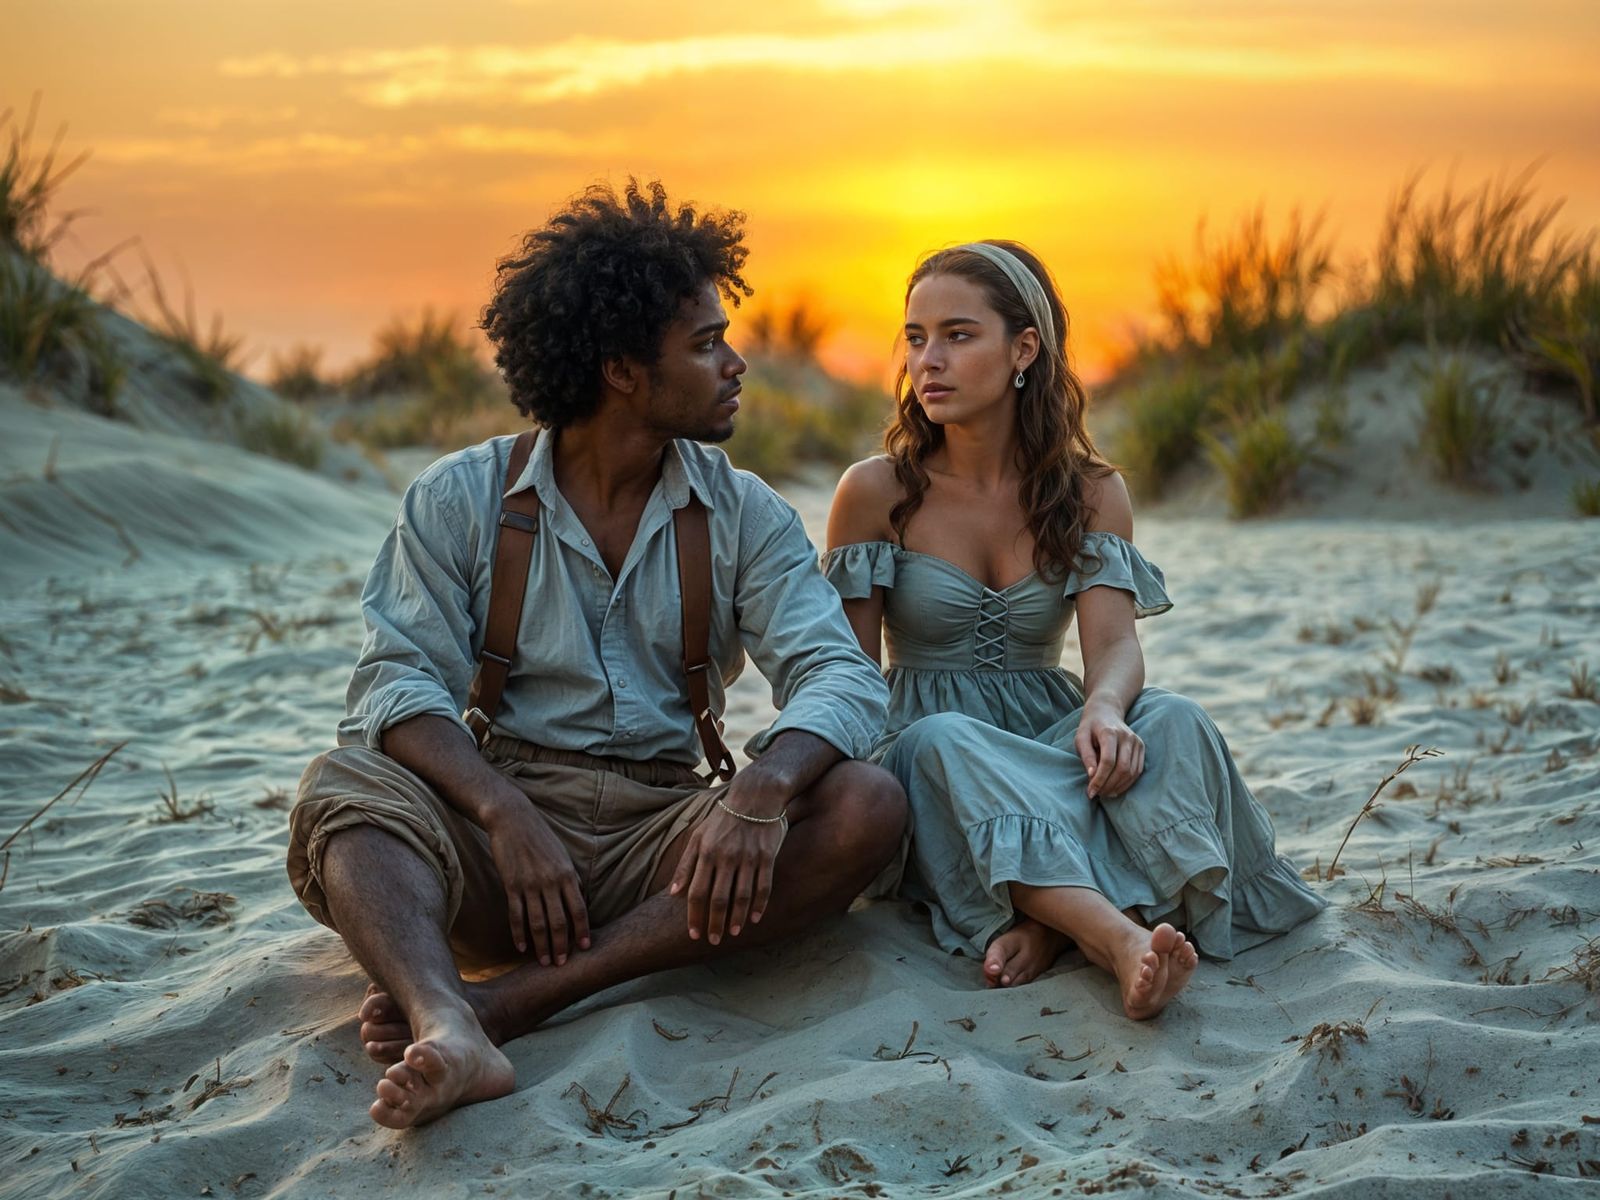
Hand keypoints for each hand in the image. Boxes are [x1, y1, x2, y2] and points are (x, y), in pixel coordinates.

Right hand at [480, 793, 590, 965]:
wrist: (513, 820)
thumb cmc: (541, 837)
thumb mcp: (562, 856)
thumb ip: (570, 879)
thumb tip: (579, 899)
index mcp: (567, 874)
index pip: (579, 909)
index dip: (582, 930)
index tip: (585, 948)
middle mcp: (551, 881)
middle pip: (559, 921)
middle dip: (561, 946)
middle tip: (562, 964)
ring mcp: (530, 884)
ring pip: (538, 922)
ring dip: (541, 945)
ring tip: (543, 962)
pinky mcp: (511, 885)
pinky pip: (516, 915)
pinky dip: (519, 933)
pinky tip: (521, 947)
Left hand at [668, 789, 785, 944]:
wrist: (755, 796)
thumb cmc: (723, 818)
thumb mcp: (698, 836)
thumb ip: (685, 864)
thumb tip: (672, 893)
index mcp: (706, 853)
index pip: (696, 892)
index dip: (694, 916)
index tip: (693, 934)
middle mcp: (726, 857)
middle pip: (718, 898)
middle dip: (715, 923)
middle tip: (713, 940)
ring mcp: (748, 857)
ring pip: (741, 896)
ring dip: (737, 918)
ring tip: (734, 933)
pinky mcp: (767, 856)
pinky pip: (763, 886)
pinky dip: (759, 904)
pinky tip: (755, 918)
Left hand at [1074, 699, 1144, 799]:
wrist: (1106, 712)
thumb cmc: (1090, 727)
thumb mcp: (1081, 738)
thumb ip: (1086, 756)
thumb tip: (1092, 776)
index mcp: (1110, 733)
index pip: (1108, 762)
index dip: (1099, 780)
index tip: (1090, 792)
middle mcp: (1127, 737)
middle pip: (1122, 768)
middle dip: (1109, 785)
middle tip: (1097, 794)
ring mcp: (1136, 742)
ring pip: (1132, 772)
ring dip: (1118, 787)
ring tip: (1105, 793)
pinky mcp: (1141, 747)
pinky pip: (1137, 770)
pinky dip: (1127, 783)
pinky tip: (1115, 788)